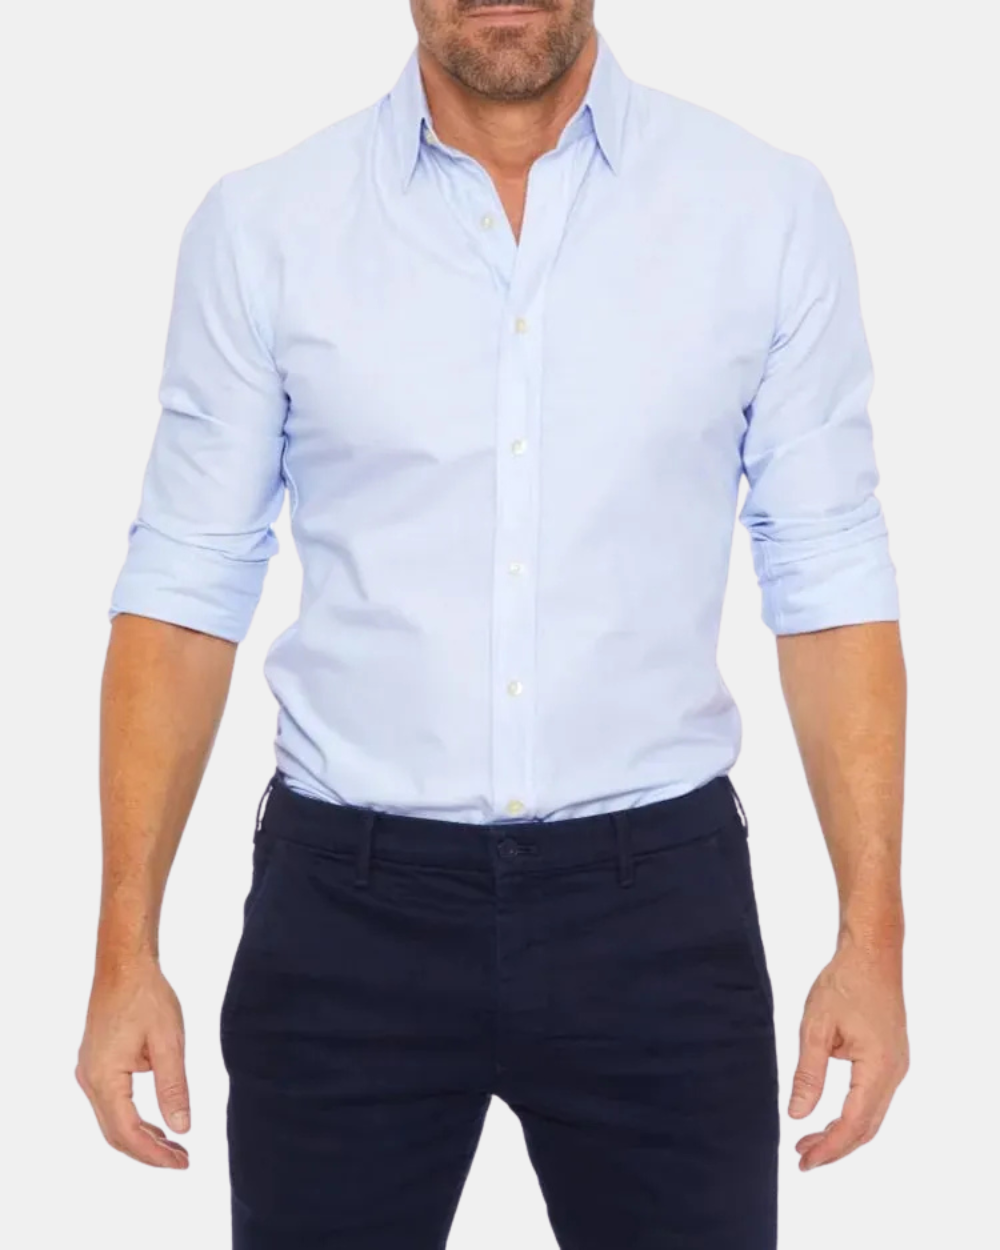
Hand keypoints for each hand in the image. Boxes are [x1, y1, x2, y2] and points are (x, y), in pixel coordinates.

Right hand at [76, 958, 190, 1168]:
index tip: (181, 1162)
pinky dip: (132, 1119)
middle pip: (115, 1133)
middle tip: (181, 1160)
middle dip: (148, 1151)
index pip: (128, 1132)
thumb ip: (174, 1087)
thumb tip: (182, 1127)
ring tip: (173, 1146)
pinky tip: (155, 1122)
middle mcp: (89, 1079)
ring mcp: (88, 1071)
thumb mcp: (168, 1042)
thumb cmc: (147, 996)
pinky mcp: (95, 1063)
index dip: (154, 1153)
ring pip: (111, 1120)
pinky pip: (110, 1103)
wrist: (124, 964)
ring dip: (140, 1137)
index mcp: (104, 1077)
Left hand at [789, 935, 908, 1169]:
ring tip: (810, 1142)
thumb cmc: (843, 983)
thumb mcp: (816, 1028)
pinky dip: (853, 1114)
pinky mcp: (891, 1058)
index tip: (804, 1161)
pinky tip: (831, 1117)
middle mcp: (894, 1073)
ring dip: (843, 1133)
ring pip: (872, 1115)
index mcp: (878, 1068)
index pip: (854, 1123)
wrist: (872, 954)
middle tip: (802, 1158)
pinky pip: (874, 1099)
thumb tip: (797, 1115)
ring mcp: (896, 1066)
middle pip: (867, 1127)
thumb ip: (808, 1074)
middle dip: (835, 1147)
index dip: (829, 1147)